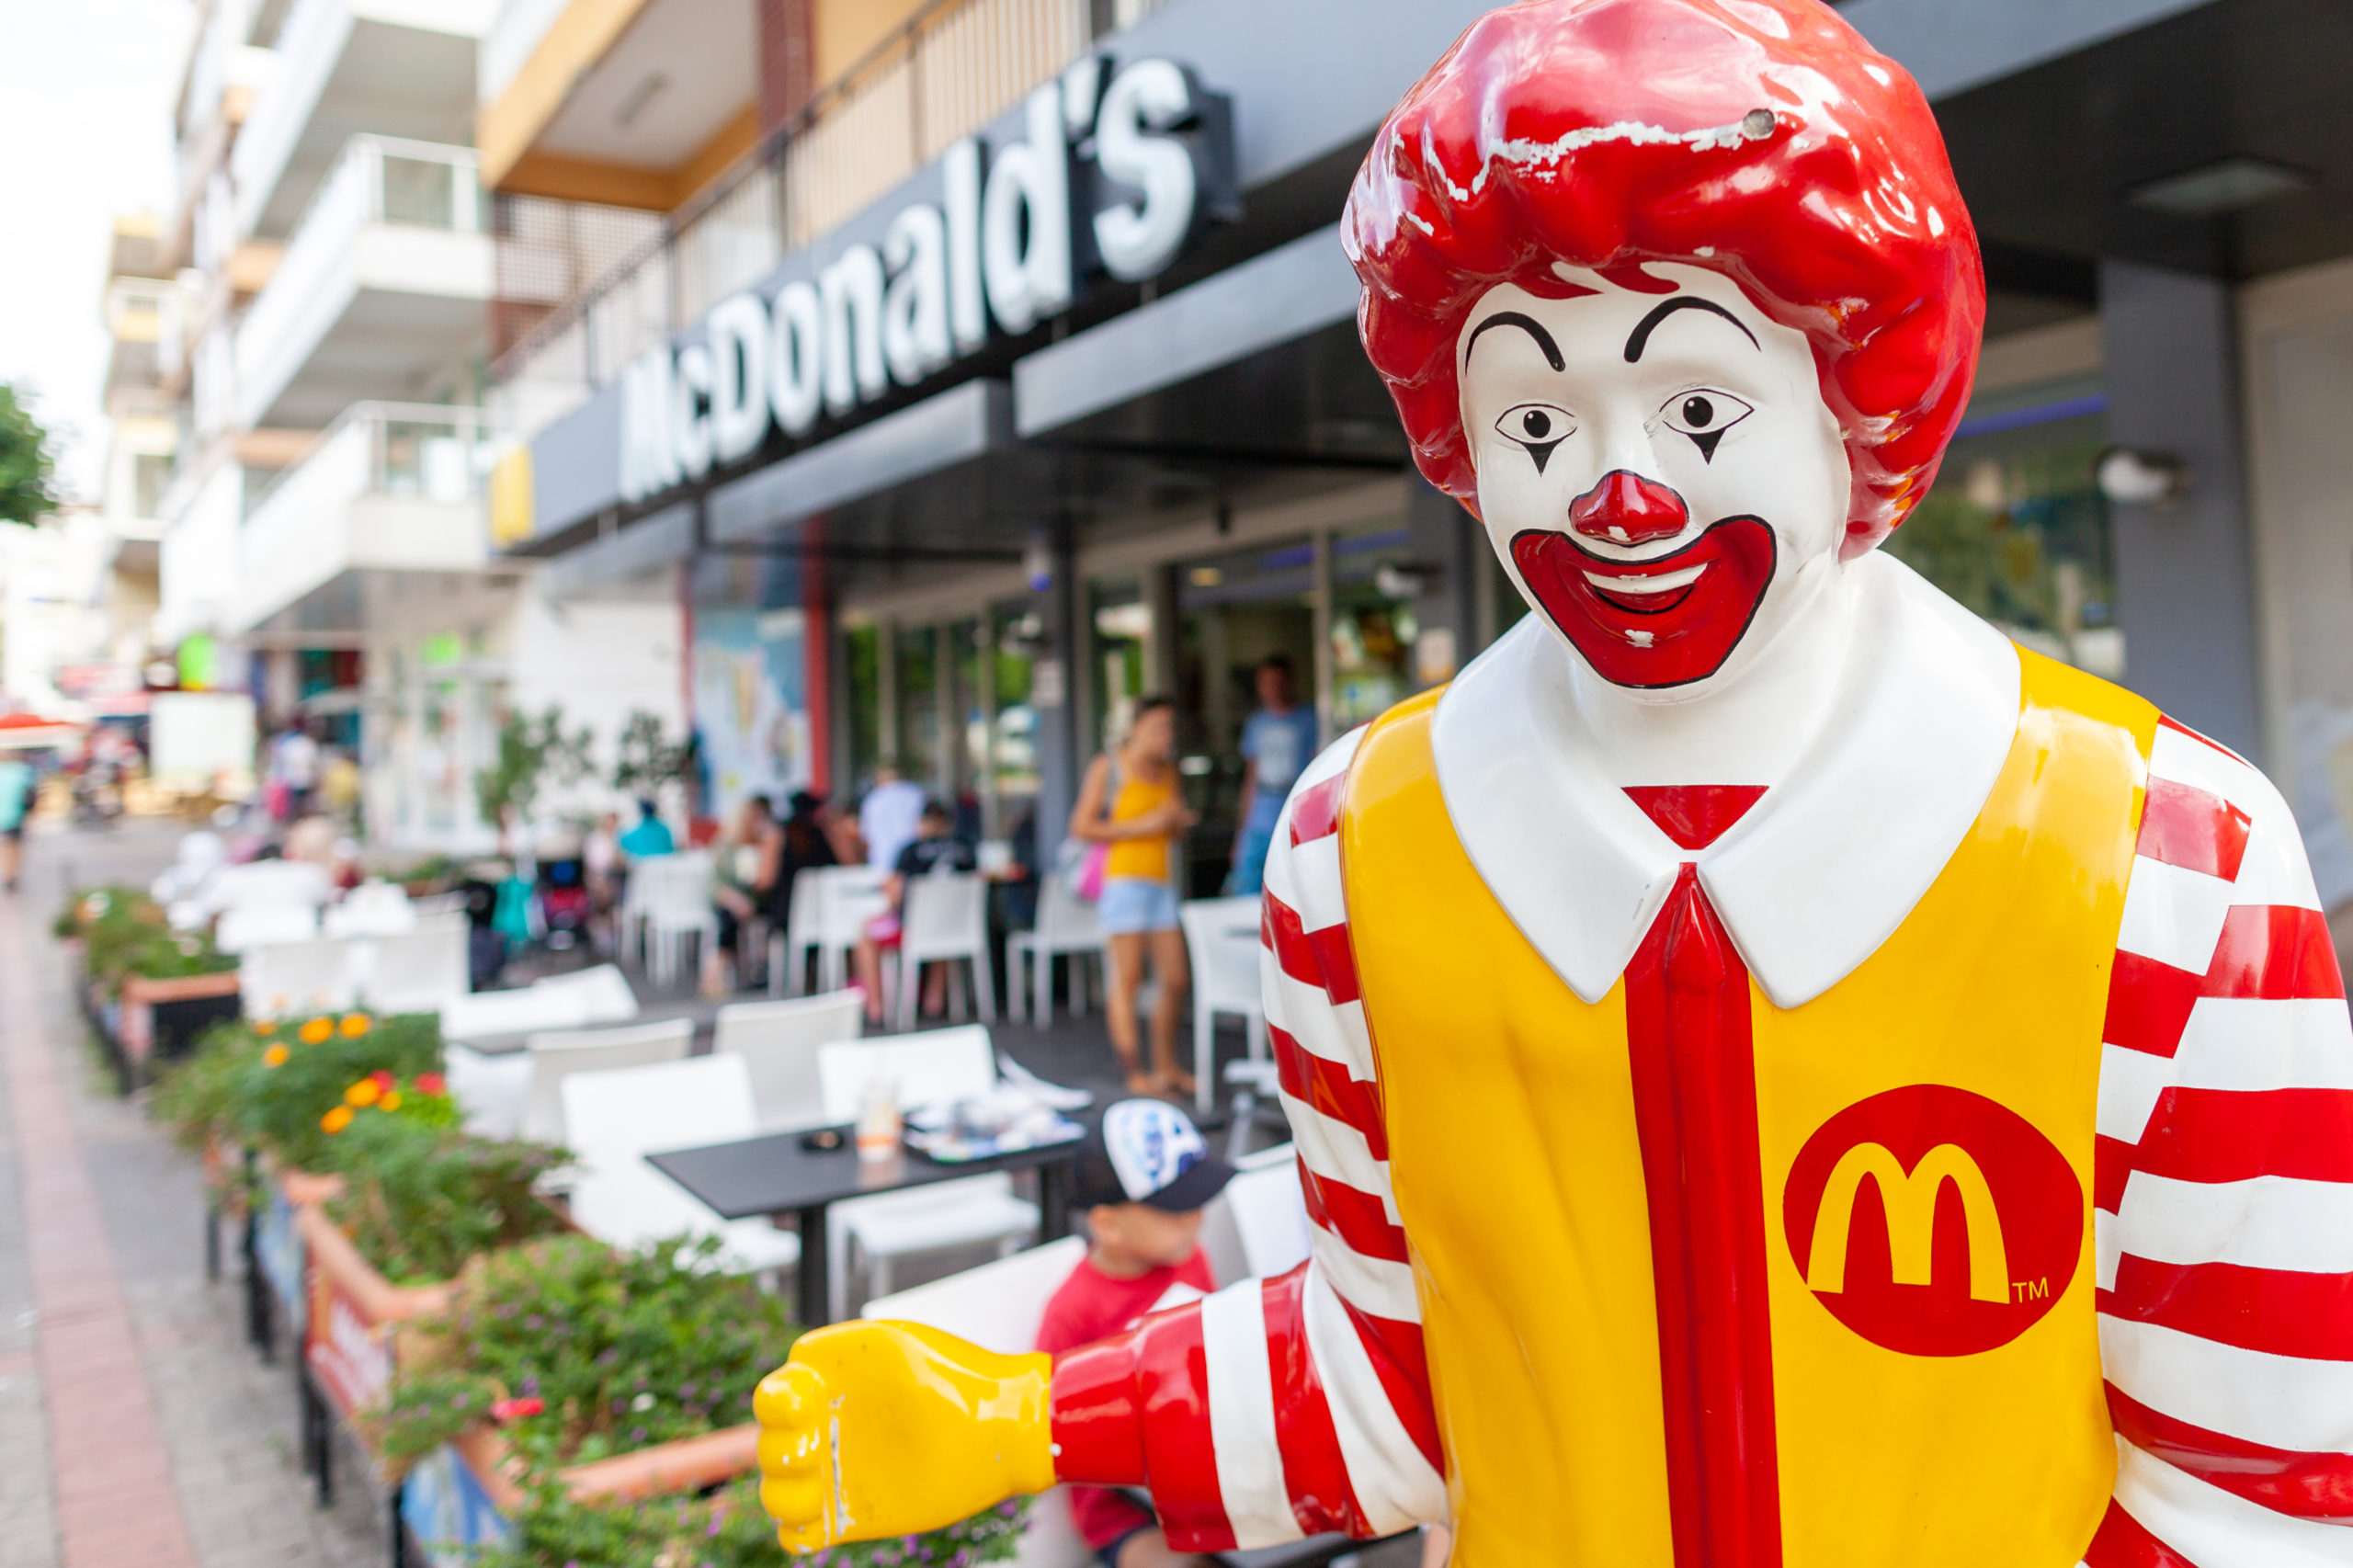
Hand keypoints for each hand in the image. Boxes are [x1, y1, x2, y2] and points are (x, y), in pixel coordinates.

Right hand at [755, 1320, 1055, 1551]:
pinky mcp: (849, 1515)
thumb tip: (799, 1361)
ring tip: (818, 1491)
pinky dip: (795, 1534)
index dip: (775, 1404)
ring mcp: (836, 1473)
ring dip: (783, 1494)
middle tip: (817, 1448)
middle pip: (767, 1447)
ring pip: (775, 1492)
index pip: (772, 1397)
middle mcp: (825, 1428)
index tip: (804, 1405)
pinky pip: (796, 1535)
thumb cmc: (957, 1377)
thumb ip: (849, 1350)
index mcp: (829, 1385)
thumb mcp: (903, 1348)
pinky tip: (821, 1523)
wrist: (1002, 1428)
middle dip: (780, 1451)